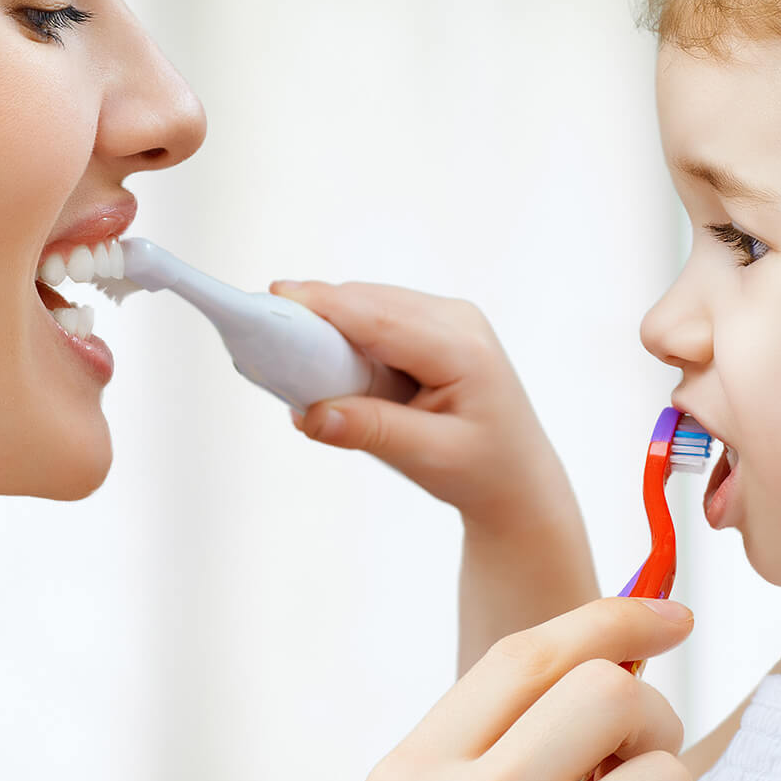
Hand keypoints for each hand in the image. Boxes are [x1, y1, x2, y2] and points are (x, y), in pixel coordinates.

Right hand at [271, 280, 599, 670]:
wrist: (518, 482)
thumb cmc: (482, 471)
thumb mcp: (429, 456)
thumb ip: (371, 430)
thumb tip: (310, 414)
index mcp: (462, 349)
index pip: (380, 317)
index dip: (324, 305)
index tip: (273, 298)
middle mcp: (457, 320)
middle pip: (369, 302)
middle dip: (316, 313)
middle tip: (261, 329)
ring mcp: (448, 319)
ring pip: (370, 305)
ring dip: (328, 324)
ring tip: (284, 348)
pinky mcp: (433, 328)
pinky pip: (378, 318)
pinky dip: (345, 333)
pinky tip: (320, 357)